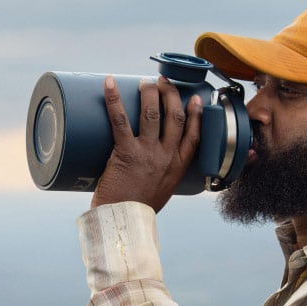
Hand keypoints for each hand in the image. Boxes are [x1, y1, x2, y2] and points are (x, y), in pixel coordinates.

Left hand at [91, 75, 201, 211]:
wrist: (122, 224)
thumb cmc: (137, 210)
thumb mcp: (161, 191)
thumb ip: (161, 174)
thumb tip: (150, 162)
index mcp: (178, 167)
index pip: (194, 134)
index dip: (196, 114)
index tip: (194, 99)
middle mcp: (167, 157)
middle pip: (175, 117)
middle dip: (171, 94)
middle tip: (163, 82)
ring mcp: (148, 153)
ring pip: (152, 114)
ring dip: (149, 92)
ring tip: (145, 82)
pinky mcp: (126, 152)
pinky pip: (120, 120)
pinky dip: (114, 98)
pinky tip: (110, 83)